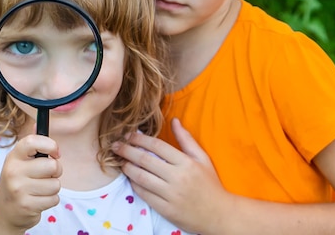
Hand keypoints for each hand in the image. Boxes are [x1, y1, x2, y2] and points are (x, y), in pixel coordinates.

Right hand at [0, 134, 61, 230]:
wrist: (4, 213)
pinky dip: (50, 201)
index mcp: (13, 157)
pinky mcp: (27, 206)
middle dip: (56, 172)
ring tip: (39, 190)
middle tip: (47, 175)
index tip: (55, 152)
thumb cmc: (17, 183)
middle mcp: (13, 171)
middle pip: (52, 166)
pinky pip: (54, 199)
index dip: (50, 145)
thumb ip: (31, 146)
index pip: (32, 141)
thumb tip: (37, 124)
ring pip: (55, 185)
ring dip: (52, 188)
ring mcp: (19, 189)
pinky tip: (38, 200)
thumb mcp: (19, 163)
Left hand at [113, 118, 233, 233]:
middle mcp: (177, 178)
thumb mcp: (202, 158)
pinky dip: (134, 185)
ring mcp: (171, 195)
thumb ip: (186, 139)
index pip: (157, 146)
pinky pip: (144, 195)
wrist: (219, 215)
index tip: (129, 134)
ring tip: (120, 161)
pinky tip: (130, 178)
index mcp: (186, 163)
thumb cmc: (210, 184)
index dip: (140, 138)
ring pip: (141, 178)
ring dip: (127, 168)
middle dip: (127, 150)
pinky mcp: (166, 209)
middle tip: (116, 145)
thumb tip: (174, 120)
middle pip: (145, 160)